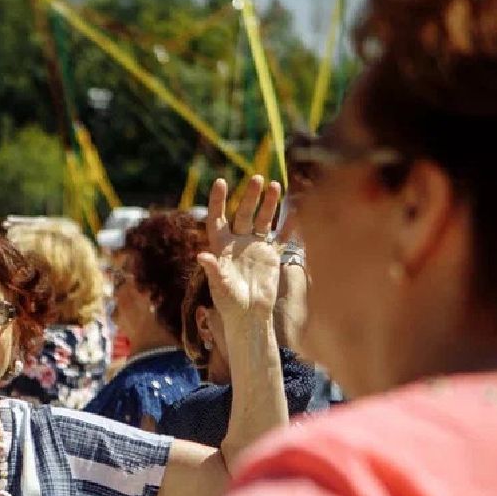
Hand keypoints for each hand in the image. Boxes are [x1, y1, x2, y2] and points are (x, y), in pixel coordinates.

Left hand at [197, 175, 282, 327]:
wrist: (249, 316)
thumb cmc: (229, 304)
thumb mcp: (220, 286)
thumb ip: (213, 269)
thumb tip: (200, 256)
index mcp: (221, 247)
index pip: (217, 218)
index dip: (218, 200)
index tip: (221, 182)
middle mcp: (238, 243)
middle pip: (243, 214)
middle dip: (249, 197)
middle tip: (256, 178)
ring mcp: (255, 248)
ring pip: (262, 220)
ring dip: (269, 204)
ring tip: (275, 186)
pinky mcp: (271, 257)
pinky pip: (281, 238)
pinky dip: (288, 226)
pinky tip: (296, 211)